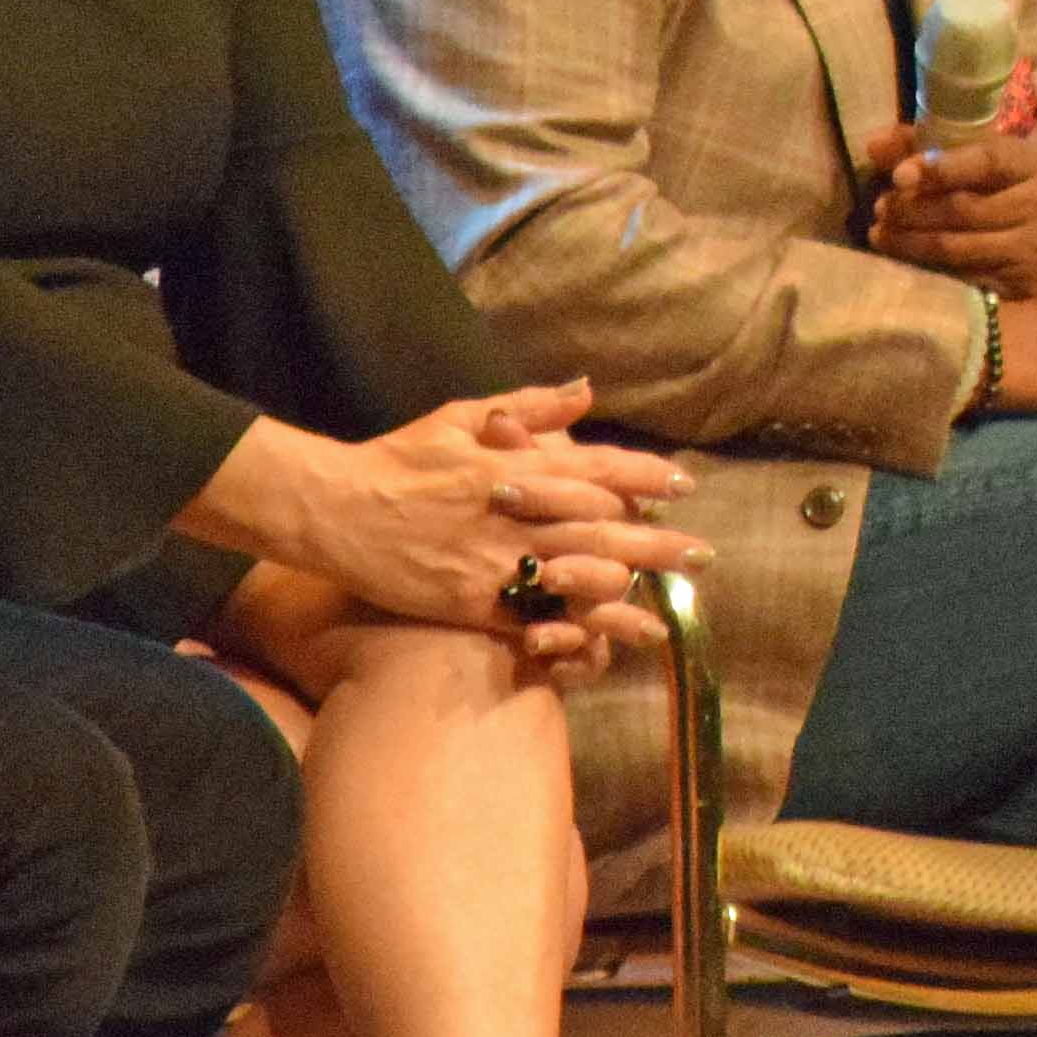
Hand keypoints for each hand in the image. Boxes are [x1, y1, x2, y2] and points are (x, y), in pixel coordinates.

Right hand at [234, 382, 708, 657]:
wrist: (333, 509)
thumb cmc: (397, 459)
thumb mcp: (461, 418)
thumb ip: (530, 408)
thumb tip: (586, 389)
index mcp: (517, 466)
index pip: (598, 470)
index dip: (646, 477)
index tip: (686, 484)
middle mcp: (516, 515)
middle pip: (603, 530)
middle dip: (657, 545)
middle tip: (703, 556)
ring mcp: (493, 563)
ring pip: (575, 580)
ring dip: (625, 596)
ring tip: (665, 613)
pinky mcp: (469, 604)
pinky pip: (530, 621)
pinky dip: (567, 633)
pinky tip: (600, 648)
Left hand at [860, 114, 1036, 292]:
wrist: (1036, 235)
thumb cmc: (995, 188)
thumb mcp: (968, 158)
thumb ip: (921, 146)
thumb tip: (875, 146)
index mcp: (1028, 163)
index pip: (985, 161)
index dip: (939, 168)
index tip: (898, 176)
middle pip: (964, 208)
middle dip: (912, 209)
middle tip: (879, 208)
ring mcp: (1034, 246)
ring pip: (957, 246)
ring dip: (909, 242)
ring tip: (880, 234)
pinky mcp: (1022, 282)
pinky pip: (963, 277)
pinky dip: (926, 269)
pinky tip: (903, 260)